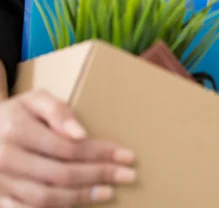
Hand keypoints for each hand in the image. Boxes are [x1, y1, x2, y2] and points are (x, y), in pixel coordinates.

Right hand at [0, 89, 136, 206]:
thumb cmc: (17, 113)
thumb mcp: (36, 100)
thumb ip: (58, 111)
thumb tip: (81, 133)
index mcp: (16, 130)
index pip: (68, 147)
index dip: (101, 153)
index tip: (127, 156)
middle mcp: (5, 159)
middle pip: (61, 174)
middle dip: (99, 175)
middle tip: (128, 176)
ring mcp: (0, 182)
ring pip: (46, 198)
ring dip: (81, 197)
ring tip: (109, 192)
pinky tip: (78, 204)